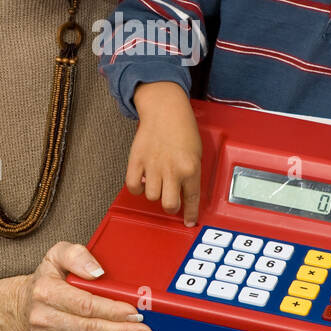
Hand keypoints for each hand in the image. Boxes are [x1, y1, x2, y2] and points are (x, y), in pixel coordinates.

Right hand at [14, 241, 152, 330]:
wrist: (24, 304)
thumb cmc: (49, 277)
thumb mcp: (57, 254)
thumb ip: (77, 255)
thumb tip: (98, 272)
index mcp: (46, 291)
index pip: (85, 304)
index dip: (112, 310)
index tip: (134, 312)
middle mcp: (43, 317)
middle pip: (89, 328)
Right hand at [126, 81, 201, 224]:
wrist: (164, 109)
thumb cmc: (182, 127)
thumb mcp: (196, 152)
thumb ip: (191, 173)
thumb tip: (185, 192)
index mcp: (190, 168)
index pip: (192, 200)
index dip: (191, 214)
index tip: (189, 221)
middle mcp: (172, 170)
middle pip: (169, 205)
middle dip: (171, 206)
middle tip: (172, 201)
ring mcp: (153, 166)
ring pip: (151, 196)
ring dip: (155, 193)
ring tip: (157, 184)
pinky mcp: (136, 160)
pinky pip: (133, 185)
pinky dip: (137, 187)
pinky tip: (143, 181)